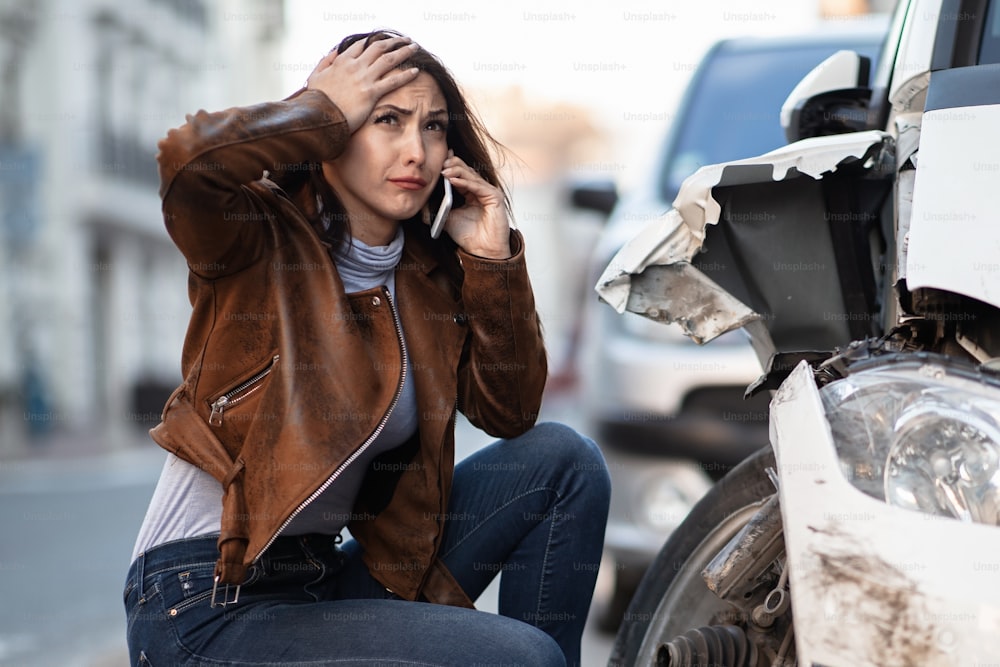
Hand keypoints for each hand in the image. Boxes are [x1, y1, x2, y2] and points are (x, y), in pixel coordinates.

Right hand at [306, 37, 420, 132]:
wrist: (319, 117)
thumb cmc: (316, 100)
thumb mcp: (315, 76)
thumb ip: (325, 62)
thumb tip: (334, 51)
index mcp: (342, 61)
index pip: (362, 45)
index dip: (374, 41)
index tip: (384, 41)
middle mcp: (354, 66)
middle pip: (379, 47)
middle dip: (394, 42)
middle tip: (406, 40)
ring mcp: (363, 78)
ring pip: (388, 60)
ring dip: (404, 51)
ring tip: (414, 48)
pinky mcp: (370, 93)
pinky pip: (392, 81)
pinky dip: (405, 75)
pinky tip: (416, 71)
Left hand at [440, 153, 510, 258]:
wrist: (482, 252)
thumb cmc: (469, 236)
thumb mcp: (447, 220)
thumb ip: (436, 211)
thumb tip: (420, 206)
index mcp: (471, 193)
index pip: (460, 174)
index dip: (449, 166)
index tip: (437, 160)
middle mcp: (481, 190)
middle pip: (466, 170)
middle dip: (452, 165)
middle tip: (439, 163)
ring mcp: (489, 192)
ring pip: (471, 176)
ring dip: (456, 171)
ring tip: (443, 171)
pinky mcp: (495, 197)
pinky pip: (477, 186)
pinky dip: (464, 182)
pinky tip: (452, 180)